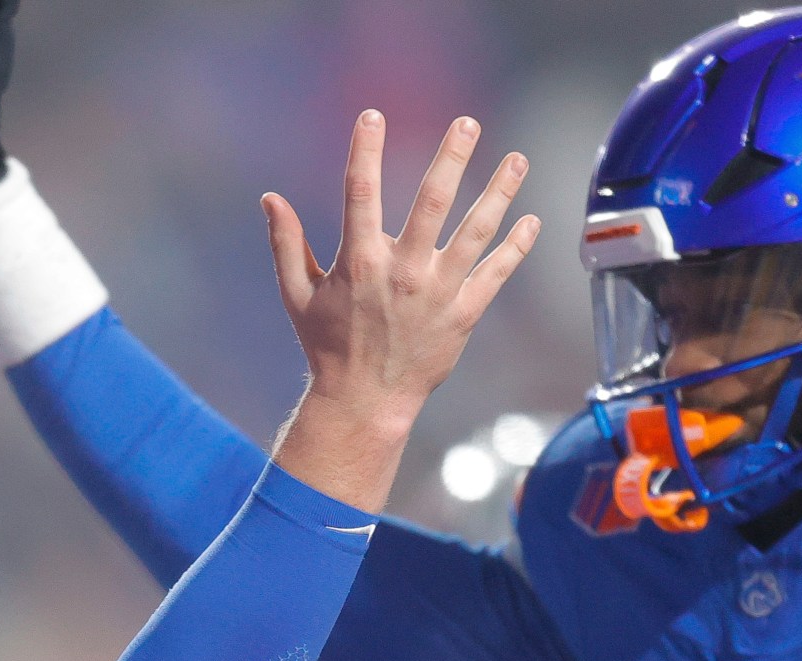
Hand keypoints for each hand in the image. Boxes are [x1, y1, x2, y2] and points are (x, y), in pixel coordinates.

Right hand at [267, 113, 539, 513]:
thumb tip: (270, 199)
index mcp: (360, 262)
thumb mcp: (297, 296)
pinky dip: (516, 247)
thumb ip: (286, 245)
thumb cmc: (328, 348)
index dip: (365, 150)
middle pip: (433, 201)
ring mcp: (438, 292)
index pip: (361, 192)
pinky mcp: (463, 315)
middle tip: (467, 123)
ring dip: (499, 192)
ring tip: (516, 159)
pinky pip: (496, 274)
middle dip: (452, 157)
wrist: (365, 403)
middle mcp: (403, 271)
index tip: (372, 116)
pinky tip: (531, 220)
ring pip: (476, 231)